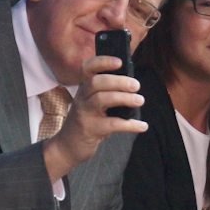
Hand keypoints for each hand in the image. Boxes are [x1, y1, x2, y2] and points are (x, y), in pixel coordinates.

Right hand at [43, 57, 146, 180]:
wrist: (67, 148)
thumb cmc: (86, 123)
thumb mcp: (91, 104)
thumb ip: (107, 93)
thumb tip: (133, 86)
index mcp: (84, 89)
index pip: (87, 68)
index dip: (103, 61)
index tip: (119, 62)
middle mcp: (81, 98)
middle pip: (96, 82)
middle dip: (118, 81)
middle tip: (136, 85)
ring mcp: (84, 114)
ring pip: (101, 99)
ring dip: (123, 98)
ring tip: (140, 100)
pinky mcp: (89, 130)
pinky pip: (111, 125)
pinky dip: (130, 125)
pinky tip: (142, 126)